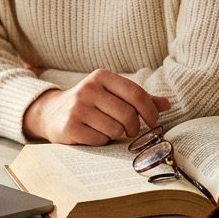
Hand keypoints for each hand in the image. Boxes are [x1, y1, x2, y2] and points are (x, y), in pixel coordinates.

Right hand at [23, 69, 170, 145]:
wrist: (51, 112)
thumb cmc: (90, 104)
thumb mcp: (111, 94)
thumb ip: (138, 98)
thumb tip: (167, 104)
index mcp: (101, 76)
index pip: (135, 93)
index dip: (149, 111)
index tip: (153, 122)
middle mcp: (88, 89)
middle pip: (127, 114)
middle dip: (134, 128)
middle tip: (130, 131)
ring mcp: (77, 108)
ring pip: (115, 129)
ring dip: (115, 134)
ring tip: (105, 129)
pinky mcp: (70, 126)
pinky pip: (99, 140)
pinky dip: (101, 141)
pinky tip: (92, 134)